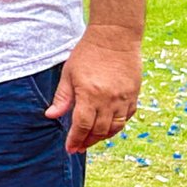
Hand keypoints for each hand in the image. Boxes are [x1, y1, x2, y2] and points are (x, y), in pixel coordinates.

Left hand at [46, 23, 141, 152]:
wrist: (115, 37)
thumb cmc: (87, 53)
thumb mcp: (68, 74)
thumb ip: (62, 98)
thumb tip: (51, 116)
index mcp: (90, 95)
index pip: (82, 126)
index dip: (76, 140)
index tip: (70, 149)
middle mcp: (109, 100)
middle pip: (99, 130)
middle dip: (88, 141)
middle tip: (79, 147)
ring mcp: (124, 98)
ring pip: (115, 127)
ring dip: (103, 137)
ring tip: (91, 140)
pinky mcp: (134, 95)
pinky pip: (127, 117)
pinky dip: (117, 126)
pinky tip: (107, 128)